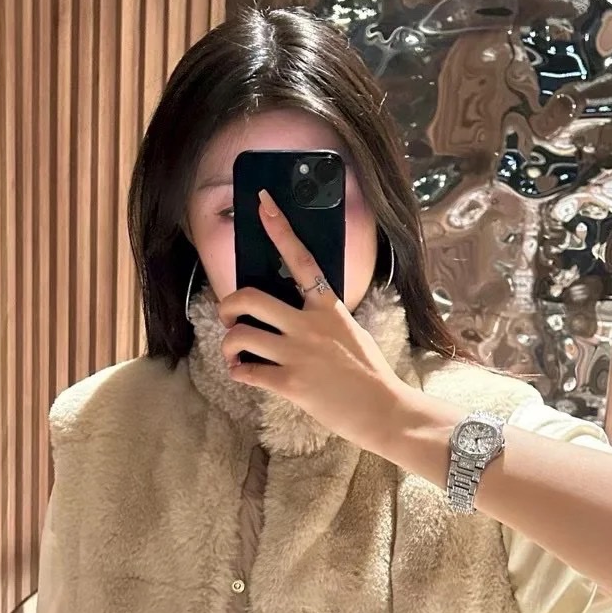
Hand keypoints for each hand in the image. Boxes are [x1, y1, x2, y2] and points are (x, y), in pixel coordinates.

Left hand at [217, 188, 408, 451]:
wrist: (384, 410)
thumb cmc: (369, 372)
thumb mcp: (351, 330)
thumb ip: (323, 317)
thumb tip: (297, 311)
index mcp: (328, 307)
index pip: (300, 258)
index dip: (279, 228)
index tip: (262, 203)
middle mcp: (309, 325)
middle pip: (249, 298)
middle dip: (228, 304)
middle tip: (229, 316)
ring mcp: (298, 354)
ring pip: (240, 335)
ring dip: (228, 343)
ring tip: (235, 352)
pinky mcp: (290, 383)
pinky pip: (246, 371)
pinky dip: (237, 371)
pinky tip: (243, 372)